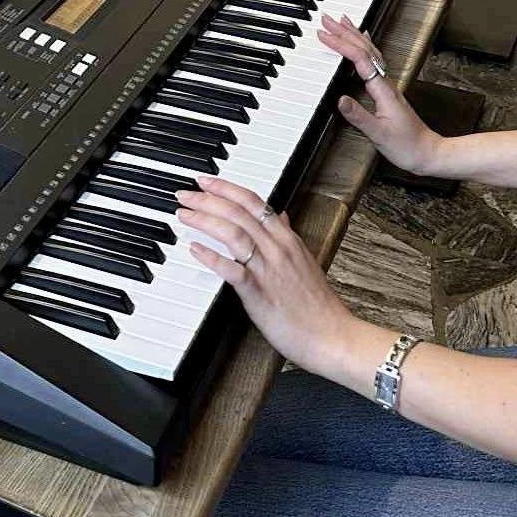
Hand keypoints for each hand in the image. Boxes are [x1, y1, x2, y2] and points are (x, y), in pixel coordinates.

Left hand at [176, 176, 354, 374]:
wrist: (332, 336)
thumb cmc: (318, 304)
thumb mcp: (305, 260)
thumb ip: (288, 235)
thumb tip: (281, 215)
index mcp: (287, 239)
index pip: (253, 201)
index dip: (226, 188)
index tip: (205, 181)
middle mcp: (277, 248)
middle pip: (238, 212)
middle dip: (208, 198)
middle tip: (185, 194)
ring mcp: (268, 270)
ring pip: (234, 233)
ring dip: (205, 220)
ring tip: (185, 214)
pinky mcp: (260, 294)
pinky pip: (233, 270)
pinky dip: (212, 257)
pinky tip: (195, 249)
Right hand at [315, 13, 445, 175]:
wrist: (428, 153)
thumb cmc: (406, 145)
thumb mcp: (379, 134)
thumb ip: (359, 116)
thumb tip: (340, 98)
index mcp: (383, 89)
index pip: (359, 59)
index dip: (341, 44)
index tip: (324, 34)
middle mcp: (386, 83)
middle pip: (365, 49)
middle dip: (345, 32)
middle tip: (327, 19)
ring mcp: (387, 86)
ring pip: (370, 52)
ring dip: (355, 36)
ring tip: (342, 22)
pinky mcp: (387, 91)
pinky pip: (374, 61)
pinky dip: (365, 48)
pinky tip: (363, 45)